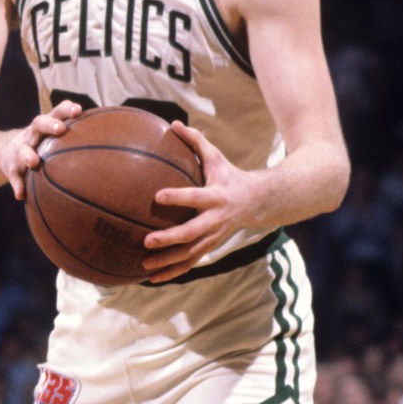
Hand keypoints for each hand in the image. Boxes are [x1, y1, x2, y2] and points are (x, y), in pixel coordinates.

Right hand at [0, 101, 80, 199]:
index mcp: (46, 126)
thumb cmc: (43, 146)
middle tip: (60, 129)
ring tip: (34, 162)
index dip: (67, 109)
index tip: (78, 110)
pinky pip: (13, 176)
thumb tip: (118, 153)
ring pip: (21, 149)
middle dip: (49, 125)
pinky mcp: (10, 167)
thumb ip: (81, 142)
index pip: (57, 111)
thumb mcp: (56, 140)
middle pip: (38, 123)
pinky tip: (21, 195)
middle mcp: (32, 134)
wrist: (4, 153)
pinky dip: (17, 184)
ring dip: (27, 154)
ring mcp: (19, 149)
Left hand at [141, 125, 269, 281]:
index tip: (156, 196)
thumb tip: (172, 123)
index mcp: (216, 196)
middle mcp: (216, 220)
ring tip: (144, 265)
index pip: (195, 197)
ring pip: (190, 254)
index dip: (178, 197)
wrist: (258, 202)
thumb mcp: (216, 156)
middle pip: (192, 233)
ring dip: (168, 262)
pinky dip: (172, 272)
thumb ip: (195, 141)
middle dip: (170, 239)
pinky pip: (190, 263)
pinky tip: (152, 279)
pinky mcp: (210, 247)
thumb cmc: (229, 175)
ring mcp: (214, 237)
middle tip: (146, 240)